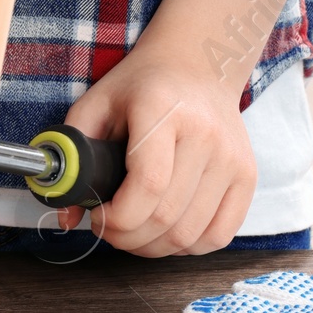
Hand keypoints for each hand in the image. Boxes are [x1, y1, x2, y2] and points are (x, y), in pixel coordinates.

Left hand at [60, 51, 256, 257]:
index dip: (118, 218)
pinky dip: (188, 246)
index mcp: (162, 108)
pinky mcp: (247, 175)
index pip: (148, 184)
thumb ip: (73, 154)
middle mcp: (204, 133)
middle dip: (128, 238)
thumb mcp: (96, 104)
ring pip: (191, 234)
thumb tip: (65, 214)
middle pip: (166, 217)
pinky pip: (219, 235)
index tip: (99, 216)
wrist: (198, 64)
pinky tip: (167, 230)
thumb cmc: (141, 87)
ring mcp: (231, 157)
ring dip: (155, 247)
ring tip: (135, 230)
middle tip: (111, 228)